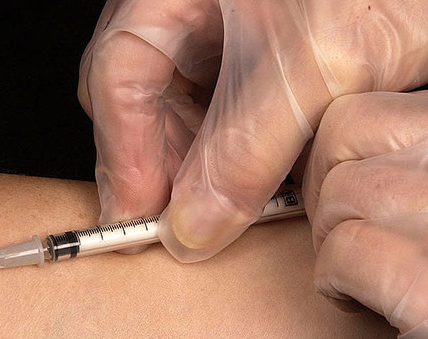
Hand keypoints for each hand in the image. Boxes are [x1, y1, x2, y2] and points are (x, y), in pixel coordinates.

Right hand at [78, 0, 427, 260]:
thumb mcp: (307, 70)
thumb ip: (242, 153)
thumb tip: (192, 227)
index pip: (120, 74)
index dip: (123, 152)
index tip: (142, 217)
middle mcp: (198, 13)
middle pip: (149, 103)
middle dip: (166, 169)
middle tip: (189, 227)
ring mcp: (233, 39)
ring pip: (192, 119)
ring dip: (208, 173)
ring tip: (234, 211)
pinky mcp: (270, 67)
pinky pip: (235, 123)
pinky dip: (246, 162)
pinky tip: (266, 188)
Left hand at [303, 82, 427, 338]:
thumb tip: (383, 158)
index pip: (382, 104)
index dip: (347, 149)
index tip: (348, 181)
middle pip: (344, 133)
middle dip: (325, 185)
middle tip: (343, 227)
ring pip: (337, 194)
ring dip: (332, 238)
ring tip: (364, 272)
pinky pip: (340, 255)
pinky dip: (336, 284)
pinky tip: (367, 304)